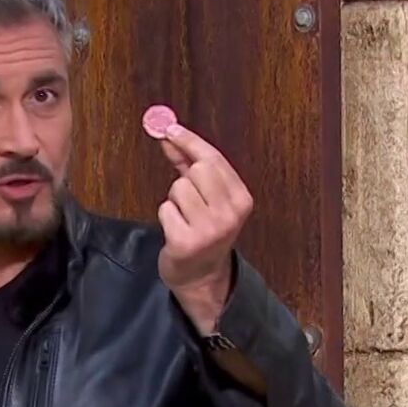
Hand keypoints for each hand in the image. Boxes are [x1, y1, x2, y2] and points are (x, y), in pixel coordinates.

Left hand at [155, 123, 253, 334]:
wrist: (202, 277)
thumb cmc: (204, 232)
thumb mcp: (208, 198)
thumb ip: (190, 165)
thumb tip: (169, 136)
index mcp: (241, 200)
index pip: (213, 159)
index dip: (189, 141)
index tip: (169, 129)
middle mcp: (230, 214)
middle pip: (197, 170)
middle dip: (186, 178)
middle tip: (188, 198)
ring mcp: (209, 229)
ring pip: (179, 188)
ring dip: (175, 200)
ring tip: (184, 218)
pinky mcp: (186, 241)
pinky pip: (166, 209)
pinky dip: (166, 217)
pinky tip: (176, 230)